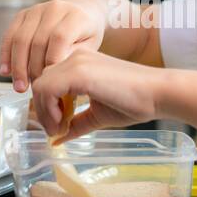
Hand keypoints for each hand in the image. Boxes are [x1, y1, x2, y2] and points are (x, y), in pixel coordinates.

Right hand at [0, 0, 106, 91]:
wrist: (81, 10)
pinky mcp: (23, 14)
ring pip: (20, 39)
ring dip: (17, 65)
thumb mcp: (90, 47)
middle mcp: (54, 9)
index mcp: (75, 16)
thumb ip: (73, 58)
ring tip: (19, 85)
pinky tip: (6, 71)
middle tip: (33, 88)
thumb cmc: (86, 33)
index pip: (59, 38)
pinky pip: (10, 35)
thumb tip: (53, 74)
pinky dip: (6, 54)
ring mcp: (37, 10)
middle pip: (37, 41)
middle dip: (33, 68)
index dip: (52, 61)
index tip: (50, 81)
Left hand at [30, 50, 170, 141]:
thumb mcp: (97, 114)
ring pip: (40, 86)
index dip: (47, 105)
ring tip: (60, 129)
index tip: (58, 126)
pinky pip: (47, 90)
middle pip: (40, 82)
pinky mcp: (78, 72)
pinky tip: (64, 124)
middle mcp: (75, 57)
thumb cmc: (134, 103)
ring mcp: (76, 62)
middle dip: (42, 110)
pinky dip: (49, 110)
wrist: (157, 95)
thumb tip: (58, 140)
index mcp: (79, 62)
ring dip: (45, 112)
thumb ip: (77, 122)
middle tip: (56, 130)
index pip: (48, 80)